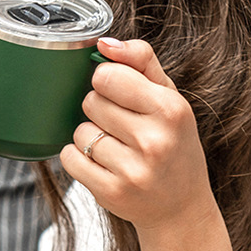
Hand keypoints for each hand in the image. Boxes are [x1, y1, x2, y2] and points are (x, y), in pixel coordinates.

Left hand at [59, 38, 217, 234]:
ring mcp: (132, 170)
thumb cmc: (172, 143)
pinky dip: (78, 159)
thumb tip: (103, 42)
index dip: (107, 81)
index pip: (107, 75)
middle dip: (100, 110)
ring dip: (91, 137)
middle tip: (124, 126)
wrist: (181, 208)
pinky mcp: (111, 192)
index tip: (121, 93)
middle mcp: (154, 141)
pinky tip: (104, 165)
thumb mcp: (169, 96)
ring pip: (80, 131)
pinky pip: (69, 158)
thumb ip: (140, 60)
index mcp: (171, 110)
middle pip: (90, 101)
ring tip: (118, 149)